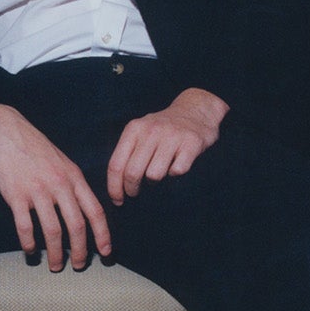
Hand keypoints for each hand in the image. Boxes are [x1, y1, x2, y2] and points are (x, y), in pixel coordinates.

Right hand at [0, 100, 111, 270]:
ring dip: (55, 253)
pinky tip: (30, 251)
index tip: (105, 253)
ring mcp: (37, 190)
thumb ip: (72, 183)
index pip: (95, 211)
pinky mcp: (15, 194)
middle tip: (78, 266)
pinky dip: (29, 243)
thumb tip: (82, 208)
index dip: (103, 235)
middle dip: (80, 251)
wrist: (3, 129)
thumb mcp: (61, 160)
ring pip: (52, 230)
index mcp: (73, 177)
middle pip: (76, 226)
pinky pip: (25, 226)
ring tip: (55, 265)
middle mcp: (59, 184)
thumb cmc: (32, 147)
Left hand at [106, 87, 227, 205]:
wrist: (195, 110)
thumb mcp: (140, 131)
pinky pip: (177, 171)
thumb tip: (115, 187)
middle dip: (132, 189)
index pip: (116, 164)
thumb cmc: (162, 129)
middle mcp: (151, 131)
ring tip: (158, 172)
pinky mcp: (191, 143)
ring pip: (154, 175)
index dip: (114, 187)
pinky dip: (175, 173)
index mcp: (134, 129)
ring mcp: (171, 136)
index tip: (117, 200)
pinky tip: (176, 164)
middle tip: (135, 192)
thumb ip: (127, 153)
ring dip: (154, 181)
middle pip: (132, 173)